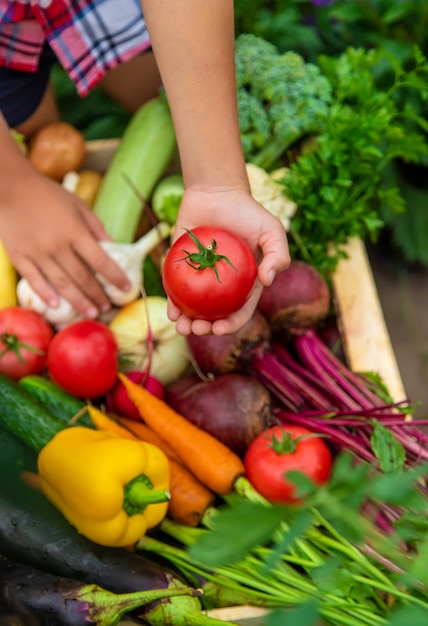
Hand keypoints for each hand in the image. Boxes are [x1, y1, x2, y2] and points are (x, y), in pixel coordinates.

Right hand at [0, 170, 131, 317]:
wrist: (8, 186)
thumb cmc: (46, 193)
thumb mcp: (77, 204)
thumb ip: (95, 226)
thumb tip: (113, 244)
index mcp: (75, 231)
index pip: (101, 260)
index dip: (115, 276)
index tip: (125, 287)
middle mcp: (58, 245)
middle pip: (82, 277)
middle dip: (97, 295)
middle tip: (106, 308)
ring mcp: (37, 252)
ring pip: (61, 283)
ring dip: (78, 301)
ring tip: (90, 313)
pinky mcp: (18, 256)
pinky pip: (34, 280)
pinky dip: (46, 294)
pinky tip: (57, 305)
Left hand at [167, 185, 289, 335]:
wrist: (216, 192)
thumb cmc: (247, 212)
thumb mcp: (272, 230)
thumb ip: (278, 254)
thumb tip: (267, 280)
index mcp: (244, 284)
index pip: (239, 312)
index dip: (230, 325)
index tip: (219, 328)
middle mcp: (222, 286)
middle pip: (213, 316)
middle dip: (204, 330)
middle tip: (195, 329)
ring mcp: (201, 278)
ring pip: (192, 309)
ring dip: (186, 323)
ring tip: (181, 326)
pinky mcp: (181, 268)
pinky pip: (176, 290)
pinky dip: (173, 302)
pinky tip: (171, 310)